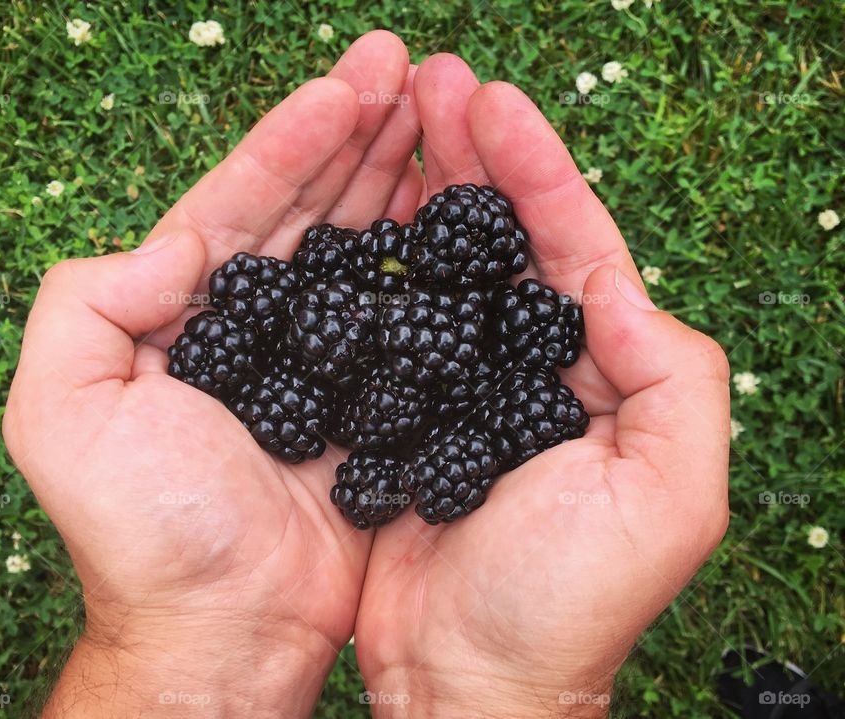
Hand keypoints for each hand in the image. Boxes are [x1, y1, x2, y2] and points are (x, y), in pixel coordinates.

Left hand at [3, 31, 420, 716]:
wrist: (226, 625)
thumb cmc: (145, 531)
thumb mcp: (62, 408)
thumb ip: (91, 300)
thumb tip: (182, 243)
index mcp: (180, 313)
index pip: (240, 201)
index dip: (293, 137)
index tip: (350, 83)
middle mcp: (250, 326)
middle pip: (307, 208)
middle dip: (356, 134)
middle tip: (410, 71)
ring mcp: (313, 362)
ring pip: (358, 248)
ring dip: (395, 178)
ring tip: (438, 115)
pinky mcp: (365, 402)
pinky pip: (400, 317)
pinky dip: (426, 264)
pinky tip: (455, 215)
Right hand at [354, 55, 730, 717]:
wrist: (468, 675)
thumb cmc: (564, 603)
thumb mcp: (665, 497)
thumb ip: (672, 377)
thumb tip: (611, 280)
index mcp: (608, 374)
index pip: (576, 247)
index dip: (539, 171)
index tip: (492, 103)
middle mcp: (544, 369)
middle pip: (514, 240)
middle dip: (480, 156)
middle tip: (434, 83)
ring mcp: (474, 386)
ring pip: (456, 269)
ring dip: (432, 190)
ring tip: (399, 122)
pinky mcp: (414, 412)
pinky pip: (403, 321)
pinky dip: (389, 265)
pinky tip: (368, 219)